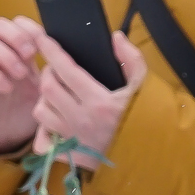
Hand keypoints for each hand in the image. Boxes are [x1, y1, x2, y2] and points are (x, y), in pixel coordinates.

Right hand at [0, 17, 46, 154]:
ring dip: (7, 55)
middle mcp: (0, 56)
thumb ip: (56, 71)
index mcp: (19, 52)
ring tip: (21, 74)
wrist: (8, 136)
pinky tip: (7, 87)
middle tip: (31, 54)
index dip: (28, 27)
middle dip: (16, 36)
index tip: (43, 41)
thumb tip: (75, 56)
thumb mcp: (47, 87)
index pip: (17, 23)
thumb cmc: (30, 108)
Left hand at [31, 30, 145, 166]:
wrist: (153, 157)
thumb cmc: (150, 120)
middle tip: (56, 68)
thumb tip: (115, 37)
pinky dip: (44, 127)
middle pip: (48, 88)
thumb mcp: (146, 87)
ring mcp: (73, 138)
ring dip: (45, 98)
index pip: (66, 70)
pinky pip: (43, 139)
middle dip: (48, 73)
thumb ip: (132, 59)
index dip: (51, 51)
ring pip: (41, 111)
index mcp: (100, 102)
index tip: (43, 39)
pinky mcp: (70, 154)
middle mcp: (82, 120)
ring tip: (56, 93)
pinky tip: (56, 120)